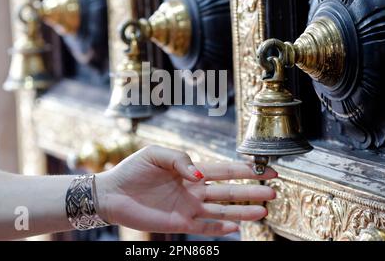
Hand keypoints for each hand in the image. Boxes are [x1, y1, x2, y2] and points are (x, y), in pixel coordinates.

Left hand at [95, 146, 276, 236]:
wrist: (112, 193)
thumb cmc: (133, 170)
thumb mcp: (155, 154)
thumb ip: (180, 160)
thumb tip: (200, 175)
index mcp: (190, 171)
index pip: (223, 170)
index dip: (244, 169)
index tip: (263, 168)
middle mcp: (193, 190)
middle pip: (229, 191)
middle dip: (251, 190)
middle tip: (273, 191)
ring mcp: (188, 207)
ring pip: (222, 210)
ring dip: (243, 211)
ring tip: (264, 210)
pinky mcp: (179, 223)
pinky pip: (205, 227)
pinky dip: (220, 228)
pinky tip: (236, 227)